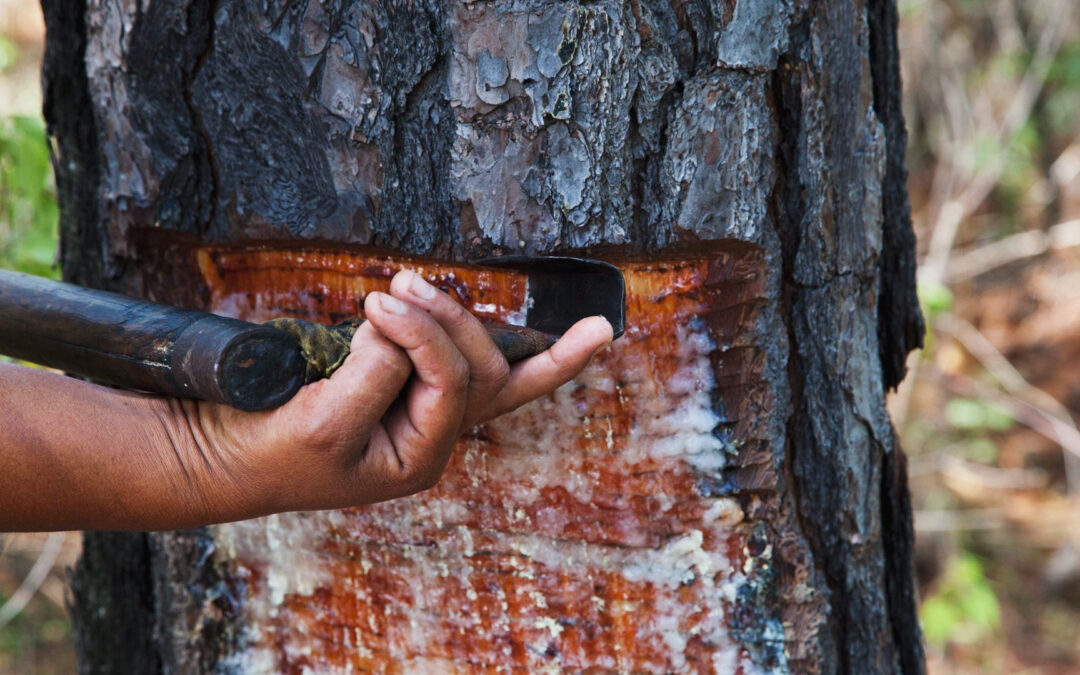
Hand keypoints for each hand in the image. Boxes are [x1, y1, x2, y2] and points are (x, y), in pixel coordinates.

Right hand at [188, 270, 612, 520]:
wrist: (218, 453)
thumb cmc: (270, 451)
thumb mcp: (323, 424)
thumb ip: (374, 376)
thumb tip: (401, 324)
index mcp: (420, 456)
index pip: (453, 384)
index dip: (427, 336)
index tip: (376, 302)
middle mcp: (431, 435)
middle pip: (484, 372)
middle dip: (454, 321)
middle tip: (400, 282)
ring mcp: (418, 409)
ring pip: (479, 362)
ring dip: (460, 317)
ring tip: (410, 280)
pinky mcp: (396, 383)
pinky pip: (455, 357)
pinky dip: (476, 335)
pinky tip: (508, 324)